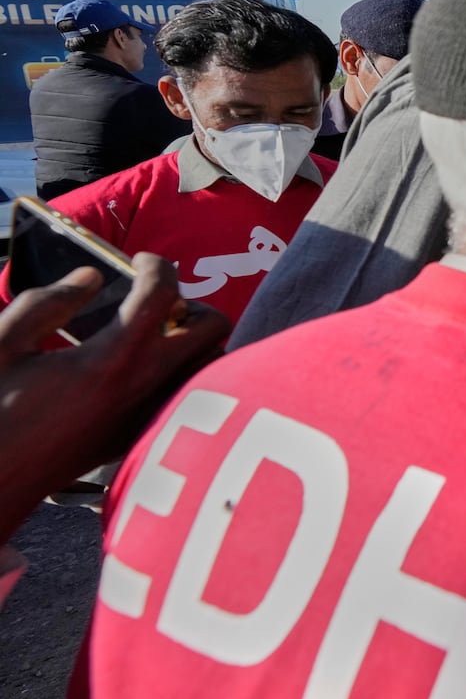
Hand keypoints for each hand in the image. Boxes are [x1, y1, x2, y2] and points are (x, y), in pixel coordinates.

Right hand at [0, 253, 230, 540]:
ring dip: (192, 339)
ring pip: (209, 363)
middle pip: (212, 327)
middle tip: (151, 301)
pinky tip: (141, 369)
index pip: (164, 292)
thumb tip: (90, 278)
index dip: (156, 265)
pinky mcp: (142, 438)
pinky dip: (180, 371)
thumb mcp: (2, 345)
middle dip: (190, 302)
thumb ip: (48, 303)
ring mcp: (149, 416)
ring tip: (151, 333)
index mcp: (112, 358)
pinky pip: (188, 394)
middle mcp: (145, 387)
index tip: (139, 260)